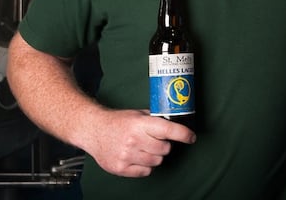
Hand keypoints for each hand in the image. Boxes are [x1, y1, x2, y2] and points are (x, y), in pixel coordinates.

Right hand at [80, 108, 195, 177]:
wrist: (93, 130)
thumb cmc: (117, 121)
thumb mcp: (137, 114)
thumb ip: (155, 120)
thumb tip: (175, 124)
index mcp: (140, 124)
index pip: (168, 130)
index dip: (183, 134)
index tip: (191, 137)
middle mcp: (134, 139)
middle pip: (165, 149)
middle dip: (163, 145)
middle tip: (154, 140)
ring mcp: (127, 155)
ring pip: (157, 161)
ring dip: (155, 155)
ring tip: (143, 147)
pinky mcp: (121, 168)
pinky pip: (146, 171)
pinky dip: (145, 166)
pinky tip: (136, 156)